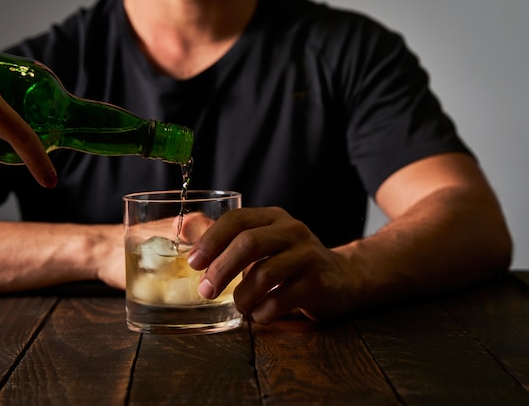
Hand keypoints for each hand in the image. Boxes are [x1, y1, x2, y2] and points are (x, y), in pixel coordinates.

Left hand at [188, 207, 355, 323]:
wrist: (342, 278)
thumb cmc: (291, 263)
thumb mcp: (267, 244)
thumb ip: (234, 243)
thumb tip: (187, 245)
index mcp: (274, 218)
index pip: (237, 219)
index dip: (211, 240)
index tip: (194, 262)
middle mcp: (292, 231)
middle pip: (249, 243)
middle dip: (221, 269)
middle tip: (206, 290)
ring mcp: (308, 256)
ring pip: (264, 274)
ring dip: (243, 296)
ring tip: (240, 306)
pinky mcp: (318, 283)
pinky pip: (281, 300)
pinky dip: (263, 312)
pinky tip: (260, 314)